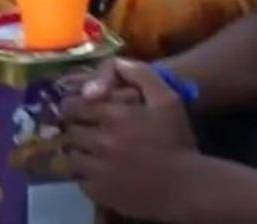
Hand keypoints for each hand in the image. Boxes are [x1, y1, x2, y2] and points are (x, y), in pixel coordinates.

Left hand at [61, 59, 199, 220]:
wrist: (187, 186)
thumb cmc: (176, 141)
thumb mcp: (167, 99)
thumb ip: (141, 74)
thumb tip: (116, 63)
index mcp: (114, 116)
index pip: (74, 106)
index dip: (73, 105)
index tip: (78, 108)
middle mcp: (101, 142)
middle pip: (69, 130)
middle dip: (73, 127)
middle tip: (81, 128)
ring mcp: (98, 169)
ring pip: (70, 155)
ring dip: (75, 150)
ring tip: (86, 148)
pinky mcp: (99, 192)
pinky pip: (77, 178)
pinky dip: (82, 172)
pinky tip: (96, 168)